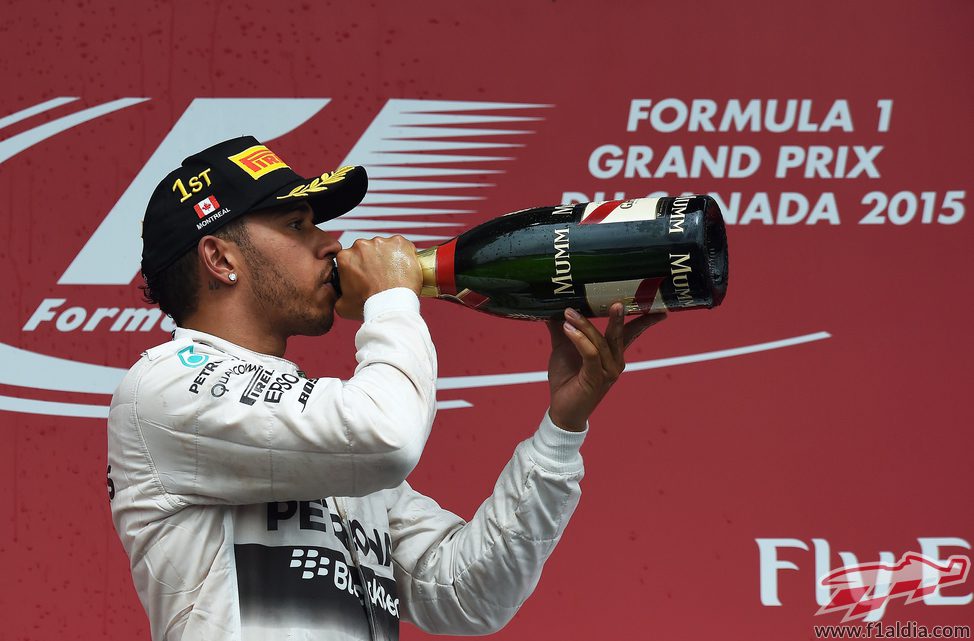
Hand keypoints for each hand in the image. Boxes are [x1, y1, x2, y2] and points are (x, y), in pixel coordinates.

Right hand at [334, 235, 422, 319]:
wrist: (392, 306)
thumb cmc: (371, 305)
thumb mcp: (343, 305)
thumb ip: (339, 296)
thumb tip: (342, 296)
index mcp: (346, 257)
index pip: (352, 257)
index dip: (359, 267)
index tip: (366, 275)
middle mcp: (362, 246)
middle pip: (368, 250)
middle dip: (373, 261)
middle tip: (381, 276)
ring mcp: (381, 243)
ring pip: (385, 247)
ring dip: (388, 257)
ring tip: (394, 274)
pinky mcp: (400, 243)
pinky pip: (403, 246)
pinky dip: (404, 255)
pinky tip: (404, 268)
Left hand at [546, 303, 665, 431]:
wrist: (562, 410)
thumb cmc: (567, 380)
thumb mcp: (563, 349)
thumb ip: (563, 329)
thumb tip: (555, 309)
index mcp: (612, 354)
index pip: (632, 333)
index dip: (645, 321)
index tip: (659, 309)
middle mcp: (615, 362)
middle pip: (619, 335)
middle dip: (617, 318)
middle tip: (616, 303)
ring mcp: (607, 372)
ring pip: (601, 342)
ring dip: (585, 325)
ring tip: (569, 313)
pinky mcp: (595, 378)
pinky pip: (591, 354)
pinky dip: (579, 339)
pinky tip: (568, 329)